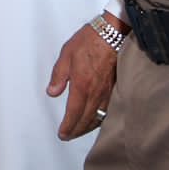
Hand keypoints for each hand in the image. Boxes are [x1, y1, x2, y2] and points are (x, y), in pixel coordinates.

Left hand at [47, 14, 119, 139]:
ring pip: (98, 116)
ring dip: (88, 127)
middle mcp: (96, 92)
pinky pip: (108, 110)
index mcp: (82, 85)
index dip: (68, 126)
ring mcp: (108, 92)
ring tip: (80, 130)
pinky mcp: (115, 88)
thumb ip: (58, 75)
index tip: (62, 134)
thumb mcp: (66, 54)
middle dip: (77, 130)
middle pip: (87, 119)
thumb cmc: (89, 41)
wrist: (112, 33)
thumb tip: (52, 92)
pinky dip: (100, 118)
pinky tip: (97, 119)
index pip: (74, 112)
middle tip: (68, 136)